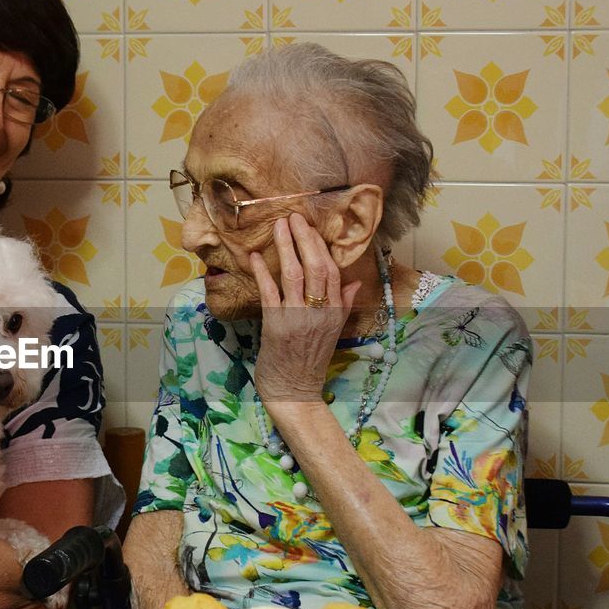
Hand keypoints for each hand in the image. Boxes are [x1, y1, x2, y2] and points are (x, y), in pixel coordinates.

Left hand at [249, 214, 360, 404]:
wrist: (294, 391)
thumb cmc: (310, 361)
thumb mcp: (333, 332)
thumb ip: (342, 305)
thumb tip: (353, 282)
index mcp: (334, 312)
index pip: (332, 271)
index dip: (322, 246)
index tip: (312, 226)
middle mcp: (318, 312)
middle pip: (316, 267)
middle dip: (305, 239)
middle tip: (294, 217)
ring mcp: (296, 318)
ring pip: (294, 275)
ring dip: (285, 247)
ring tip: (279, 227)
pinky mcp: (275, 326)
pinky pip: (269, 293)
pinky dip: (262, 272)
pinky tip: (255, 257)